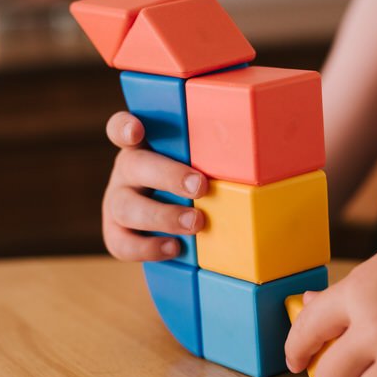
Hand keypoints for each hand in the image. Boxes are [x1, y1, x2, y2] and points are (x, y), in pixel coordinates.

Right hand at [102, 111, 207, 260]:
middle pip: (134, 166)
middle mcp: (126, 171)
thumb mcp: (197, 163)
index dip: (124, 128)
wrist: (172, 220)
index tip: (137, 132)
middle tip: (200, 186)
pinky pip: (122, 244)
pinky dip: (149, 248)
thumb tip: (261, 146)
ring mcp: (116, 203)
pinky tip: (175, 248)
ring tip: (196, 222)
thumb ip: (212, 155)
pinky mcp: (116, 233)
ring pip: (125, 207)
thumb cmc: (192, 182)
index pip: (120, 128)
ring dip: (163, 216)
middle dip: (168, 175)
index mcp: (142, 147)